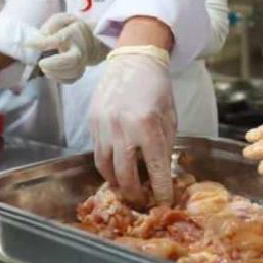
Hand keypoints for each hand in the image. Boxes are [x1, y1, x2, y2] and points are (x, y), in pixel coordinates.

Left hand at [37, 13, 109, 82]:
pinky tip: (51, 73)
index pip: (59, 38)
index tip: (29, 44)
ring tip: (44, 68)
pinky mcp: (81, 70)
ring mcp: (83, 60)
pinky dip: (60, 79)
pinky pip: (72, 79)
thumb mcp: (61, 20)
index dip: (43, 42)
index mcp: (74, 32)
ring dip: (56, 73)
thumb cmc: (72, 29)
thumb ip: (50, 26)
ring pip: (73, 71)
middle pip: (73, 59)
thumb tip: (40, 37)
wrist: (92, 41)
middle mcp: (81, 48)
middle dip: (55, 64)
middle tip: (41, 63)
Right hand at [88, 46, 176, 204]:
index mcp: (148, 126)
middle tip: (142, 200)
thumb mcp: (170, 116)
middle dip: (135, 194)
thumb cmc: (156, 87)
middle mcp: (123, 129)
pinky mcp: (92, 123)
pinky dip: (106, 166)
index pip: (155, 169)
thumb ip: (165, 144)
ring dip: (117, 183)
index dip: (161, 190)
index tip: (163, 202)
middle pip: (126, 175)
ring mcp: (104, 126)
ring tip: (126, 189)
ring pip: (106, 168)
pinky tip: (115, 170)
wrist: (133, 60)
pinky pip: (97, 153)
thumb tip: (161, 172)